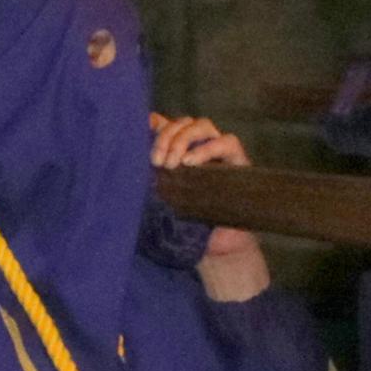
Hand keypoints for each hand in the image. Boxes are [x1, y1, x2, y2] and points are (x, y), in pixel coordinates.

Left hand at [150, 113, 269, 297]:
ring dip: (183, 139)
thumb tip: (130, 151)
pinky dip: (206, 149)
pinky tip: (190, 163)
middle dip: (166, 136)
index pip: (170, 124)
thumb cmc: (187, 223)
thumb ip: (150, 174)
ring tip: (172, 163)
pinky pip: (228, 142)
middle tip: (156, 161)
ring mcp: (222, 153)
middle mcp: (201, 147)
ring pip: (204, 125)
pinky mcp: (240, 163)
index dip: (156, 124)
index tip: (142, 136)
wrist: (217, 248)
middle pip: (184, 122)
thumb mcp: (162, 196)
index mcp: (182, 151)